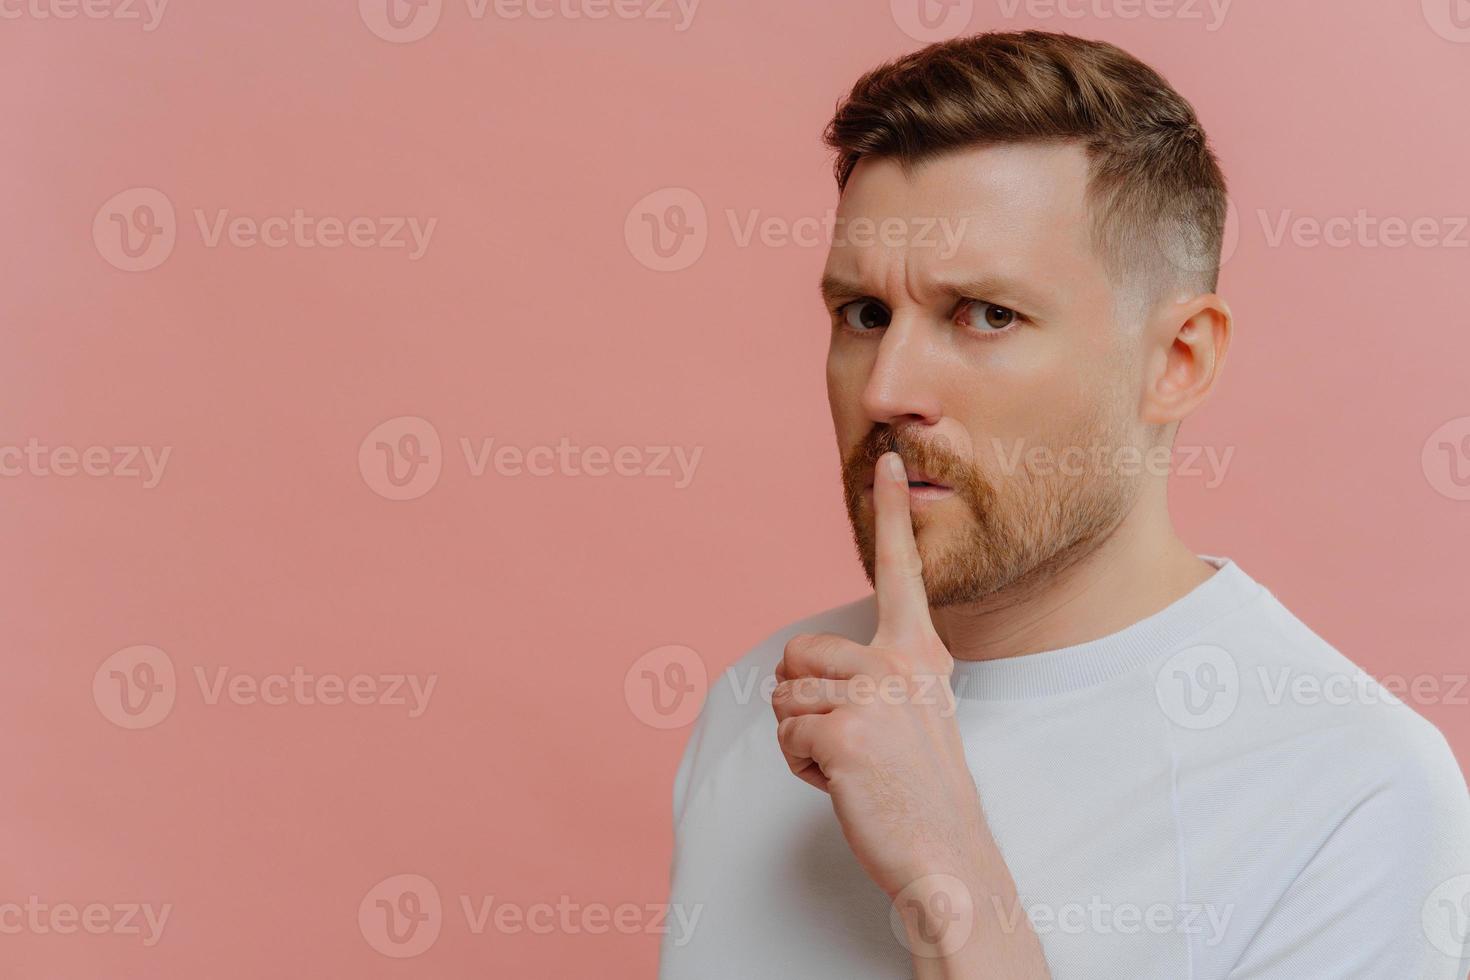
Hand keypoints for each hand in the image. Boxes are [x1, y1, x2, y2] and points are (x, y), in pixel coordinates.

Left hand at [772, 451, 985, 901]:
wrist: (947, 857)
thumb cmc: (921, 792)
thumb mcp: (913, 715)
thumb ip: (877, 678)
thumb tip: (802, 671)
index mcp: (919, 653)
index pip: (900, 572)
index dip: (890, 514)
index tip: (886, 459)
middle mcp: (899, 663)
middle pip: (797, 652)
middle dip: (800, 701)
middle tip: (850, 744)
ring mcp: (872, 695)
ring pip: (785, 698)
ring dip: (802, 741)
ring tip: (854, 767)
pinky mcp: (845, 731)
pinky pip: (787, 736)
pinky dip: (802, 768)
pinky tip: (844, 786)